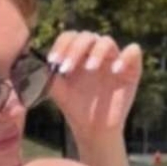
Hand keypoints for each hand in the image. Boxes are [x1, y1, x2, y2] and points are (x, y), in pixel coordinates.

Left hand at [47, 31, 142, 146]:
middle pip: (87, 36)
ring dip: (97, 52)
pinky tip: (115, 70)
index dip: (61, 45)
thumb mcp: (57, 90)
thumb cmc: (75, 107)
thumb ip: (46, 74)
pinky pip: (133, 51)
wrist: (92, 129)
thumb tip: (33, 61)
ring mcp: (114, 59)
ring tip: (89, 68)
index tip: (53, 62)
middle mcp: (96, 52)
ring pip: (107, 41)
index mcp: (78, 53)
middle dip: (75, 49)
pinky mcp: (132, 69)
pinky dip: (125, 56)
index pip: (70, 36)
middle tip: (66, 68)